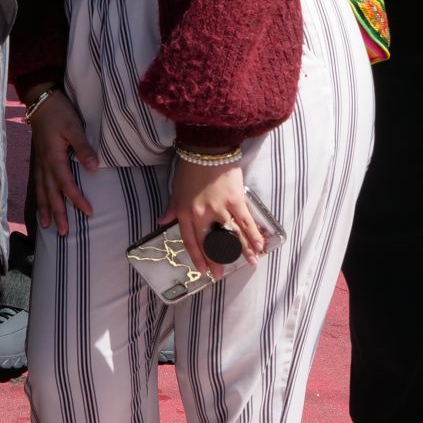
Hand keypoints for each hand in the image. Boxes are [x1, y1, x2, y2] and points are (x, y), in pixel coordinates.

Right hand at [27, 89, 98, 236]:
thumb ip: (83, 147)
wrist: (41, 99)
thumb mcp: (74, 126)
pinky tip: (41, 203)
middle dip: (57, 213)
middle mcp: (45, 163)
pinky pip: (38, 182)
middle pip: (50, 193)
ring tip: (46, 226)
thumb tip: (94, 168)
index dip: (76, 199)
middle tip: (63, 232)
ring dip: (45, 208)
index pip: (66, 184)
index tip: (88, 212)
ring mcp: (40, 161)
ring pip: (41, 190)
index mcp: (54, 157)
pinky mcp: (39, 158)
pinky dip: (39, 196)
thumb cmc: (59, 111)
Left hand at [160, 158, 264, 277]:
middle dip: (217, 260)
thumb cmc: (189, 167)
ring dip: (243, 251)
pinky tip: (260, 246)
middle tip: (222, 274)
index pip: (190, 241)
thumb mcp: (176, 189)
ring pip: (232, 236)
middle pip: (211, 243)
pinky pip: (246, 222)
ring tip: (252, 263)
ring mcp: (220, 209)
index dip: (198, 257)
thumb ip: (172, 208)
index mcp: (184, 212)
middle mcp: (201, 215)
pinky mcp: (236, 201)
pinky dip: (254, 235)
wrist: (206, 148)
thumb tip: (161, 221)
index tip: (203, 270)